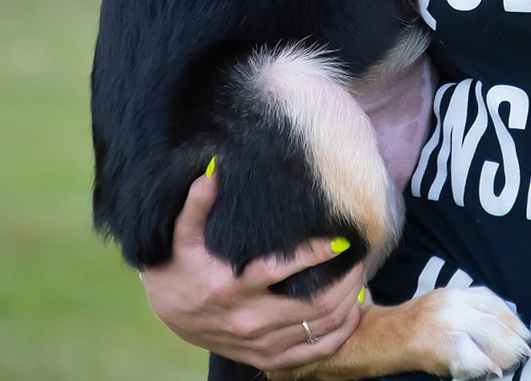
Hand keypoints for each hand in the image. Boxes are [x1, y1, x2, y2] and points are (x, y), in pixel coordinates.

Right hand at [141, 171, 365, 370]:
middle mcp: (251, 321)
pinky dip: (339, 335)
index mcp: (233, 289)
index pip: (284, 271)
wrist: (170, 314)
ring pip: (320, 329)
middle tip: (361, 258)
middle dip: (346, 281)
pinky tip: (353, 313)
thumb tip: (210, 172)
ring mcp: (260, 344)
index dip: (318, 254)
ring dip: (348, 305)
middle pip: (314, 306)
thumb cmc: (181, 269)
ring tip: (360, 278)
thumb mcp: (182, 238)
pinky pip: (312, 354)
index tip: (341, 239)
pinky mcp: (266, 358)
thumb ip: (195, 206)